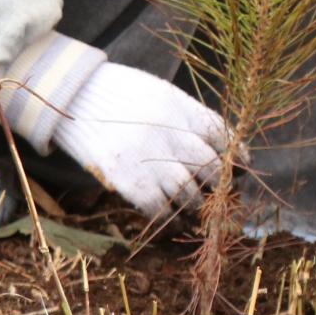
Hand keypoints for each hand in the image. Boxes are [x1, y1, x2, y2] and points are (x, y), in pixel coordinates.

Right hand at [54, 62, 233, 218]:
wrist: (74, 98)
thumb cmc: (120, 93)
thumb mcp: (160, 93)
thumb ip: (186, 117)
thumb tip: (214, 144)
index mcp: (181, 108)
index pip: (221, 135)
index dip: (236, 154)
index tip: (241, 166)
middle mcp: (170, 134)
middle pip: (211, 167)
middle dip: (221, 184)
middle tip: (222, 194)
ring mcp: (149, 159)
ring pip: (190, 193)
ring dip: (198, 206)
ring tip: (199, 211)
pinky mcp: (128, 180)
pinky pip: (159, 208)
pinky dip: (170, 219)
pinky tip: (173, 221)